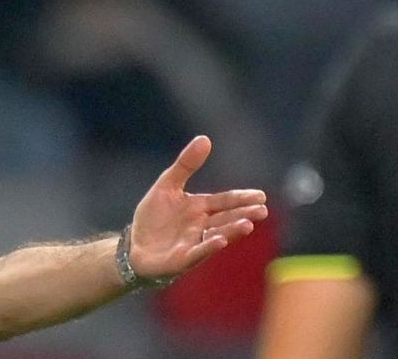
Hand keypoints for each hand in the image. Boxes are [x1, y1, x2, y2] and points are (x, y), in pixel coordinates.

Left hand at [128, 136, 267, 278]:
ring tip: (248, 225)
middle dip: (244, 214)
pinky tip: (220, 241)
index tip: (260, 196)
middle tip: (262, 210)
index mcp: (200, 208)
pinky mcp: (184, 258)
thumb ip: (186, 165)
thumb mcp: (167, 185)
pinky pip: (199, 252)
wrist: (135, 246)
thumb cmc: (153, 217)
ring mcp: (195, 243)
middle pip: (227, 218)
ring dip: (233, 231)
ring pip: (218, 235)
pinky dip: (209, 246)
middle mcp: (202, 226)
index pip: (224, 201)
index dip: (241, 198)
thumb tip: (205, 138)